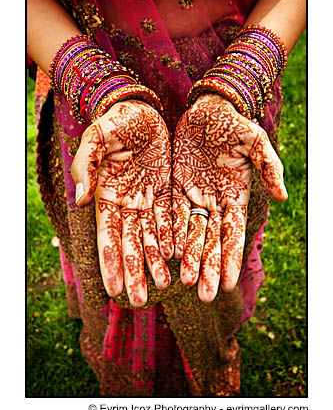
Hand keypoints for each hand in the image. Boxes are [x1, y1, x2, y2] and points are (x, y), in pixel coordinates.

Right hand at [71, 100, 172, 306]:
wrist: (139, 108)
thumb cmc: (114, 121)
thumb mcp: (96, 138)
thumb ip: (85, 165)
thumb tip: (80, 198)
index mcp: (107, 194)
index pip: (108, 235)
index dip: (110, 262)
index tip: (112, 289)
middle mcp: (127, 202)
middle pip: (131, 243)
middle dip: (134, 272)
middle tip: (136, 301)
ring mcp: (147, 198)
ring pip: (153, 236)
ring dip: (156, 261)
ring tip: (163, 286)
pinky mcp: (166, 190)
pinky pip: (171, 218)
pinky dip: (173, 238)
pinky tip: (177, 257)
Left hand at [172, 93, 287, 301]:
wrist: (207, 109)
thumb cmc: (233, 123)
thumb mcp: (254, 140)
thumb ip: (269, 166)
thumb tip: (285, 197)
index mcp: (235, 196)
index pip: (233, 233)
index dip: (230, 257)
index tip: (228, 283)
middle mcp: (214, 202)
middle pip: (211, 240)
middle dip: (209, 267)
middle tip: (205, 296)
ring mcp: (193, 197)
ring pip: (190, 233)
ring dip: (188, 257)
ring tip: (185, 283)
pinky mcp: (174, 188)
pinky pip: (170, 215)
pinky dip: (169, 234)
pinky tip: (166, 255)